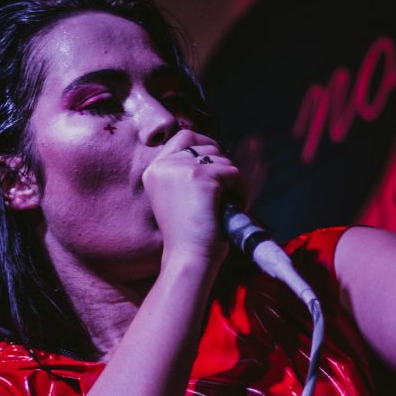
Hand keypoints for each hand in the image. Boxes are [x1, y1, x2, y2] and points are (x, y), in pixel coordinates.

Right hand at [141, 129, 245, 266]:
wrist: (188, 259)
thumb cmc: (188, 237)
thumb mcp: (178, 197)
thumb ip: (187, 172)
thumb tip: (216, 150)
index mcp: (154, 170)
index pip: (184, 136)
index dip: (206, 146)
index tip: (218, 168)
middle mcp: (163, 165)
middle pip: (206, 144)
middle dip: (222, 165)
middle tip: (226, 191)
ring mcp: (181, 168)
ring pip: (222, 159)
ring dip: (233, 180)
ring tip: (228, 205)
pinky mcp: (201, 175)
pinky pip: (234, 173)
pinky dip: (241, 190)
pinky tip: (233, 208)